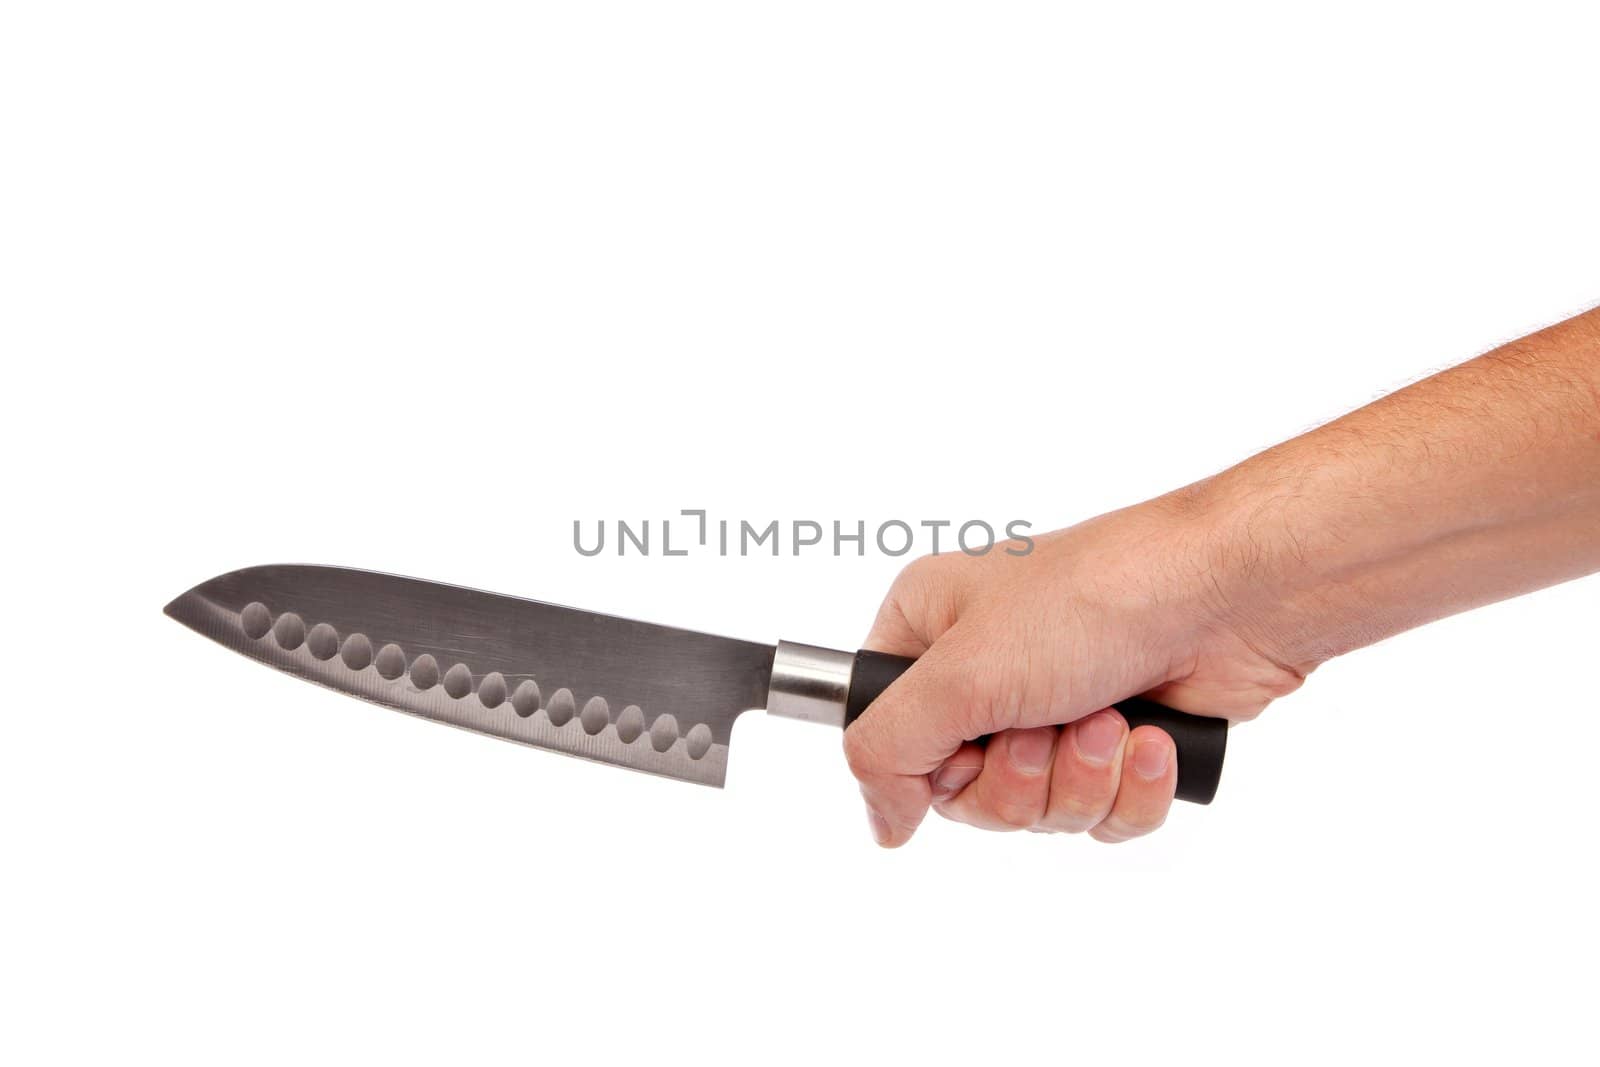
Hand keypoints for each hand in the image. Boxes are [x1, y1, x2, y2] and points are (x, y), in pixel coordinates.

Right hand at [844, 500, 1306, 846]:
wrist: (1227, 596)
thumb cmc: (1092, 600)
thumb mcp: (960, 673)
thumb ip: (886, 749)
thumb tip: (880, 820)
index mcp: (931, 630)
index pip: (888, 737)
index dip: (928, 763)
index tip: (967, 743)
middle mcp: (987, 670)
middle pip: (967, 792)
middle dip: (1022, 777)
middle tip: (1048, 727)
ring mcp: (1055, 706)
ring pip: (1039, 810)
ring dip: (1081, 779)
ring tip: (1111, 719)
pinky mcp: (1119, 741)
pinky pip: (1102, 814)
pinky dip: (1130, 788)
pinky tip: (1152, 738)